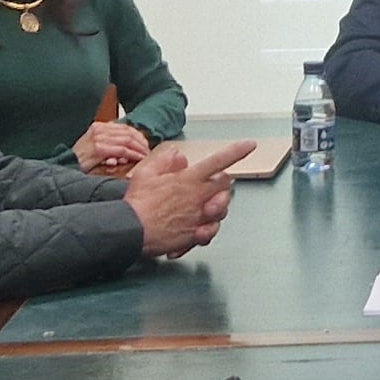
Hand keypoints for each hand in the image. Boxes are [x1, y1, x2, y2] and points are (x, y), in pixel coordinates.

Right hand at [71, 119, 153, 176]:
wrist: (65, 166)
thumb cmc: (80, 160)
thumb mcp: (95, 147)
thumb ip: (110, 145)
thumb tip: (129, 150)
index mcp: (99, 126)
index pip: (125, 128)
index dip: (138, 136)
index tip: (145, 145)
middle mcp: (99, 129)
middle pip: (128, 132)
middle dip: (141, 142)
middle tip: (148, 151)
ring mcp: (99, 138)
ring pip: (127, 140)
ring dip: (139, 148)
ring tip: (145, 156)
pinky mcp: (99, 149)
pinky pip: (122, 150)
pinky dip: (133, 154)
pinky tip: (138, 159)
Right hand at [124, 142, 250, 254]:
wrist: (131, 231)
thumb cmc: (137, 203)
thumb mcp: (146, 173)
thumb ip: (165, 160)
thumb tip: (177, 154)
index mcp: (189, 179)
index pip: (219, 160)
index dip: (236, 151)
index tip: (249, 145)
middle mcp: (198, 197)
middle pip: (225, 185)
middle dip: (221, 183)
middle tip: (209, 184)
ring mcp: (199, 217)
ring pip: (223, 209)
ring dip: (217, 206)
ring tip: (202, 207)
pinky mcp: (195, 234)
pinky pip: (212, 231)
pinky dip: (207, 229)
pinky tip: (195, 228)